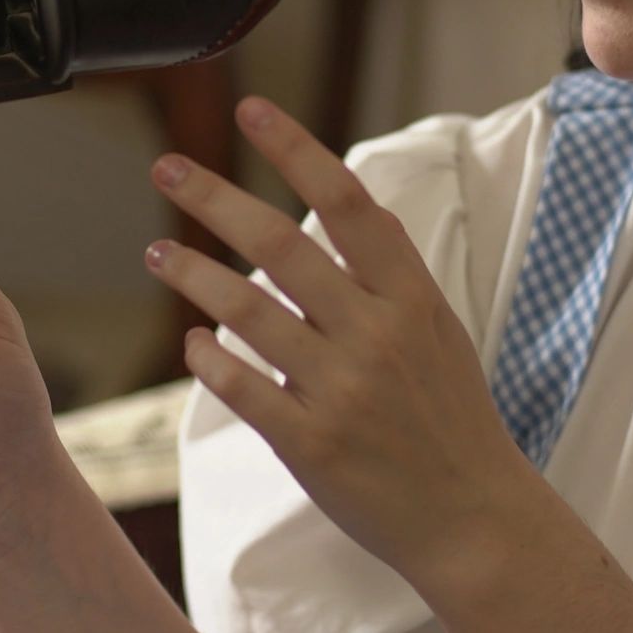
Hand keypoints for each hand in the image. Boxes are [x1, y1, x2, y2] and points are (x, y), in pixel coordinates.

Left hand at [143, 96, 536, 592]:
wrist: (474, 521)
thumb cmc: (452, 421)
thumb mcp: (439, 332)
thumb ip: (389, 276)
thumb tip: (350, 211)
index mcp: (412, 297)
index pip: (347, 203)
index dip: (296, 151)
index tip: (252, 111)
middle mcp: (376, 334)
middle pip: (280, 246)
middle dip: (215, 198)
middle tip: (167, 167)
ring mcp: (341, 390)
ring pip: (246, 313)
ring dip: (192, 275)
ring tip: (157, 250)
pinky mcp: (310, 444)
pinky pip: (241, 387)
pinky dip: (208, 358)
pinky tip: (189, 340)